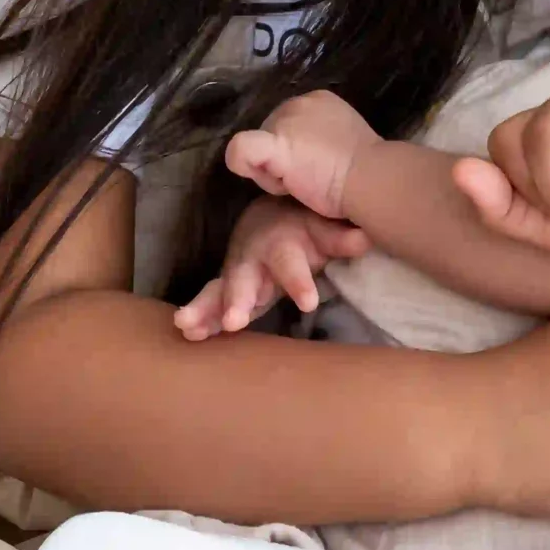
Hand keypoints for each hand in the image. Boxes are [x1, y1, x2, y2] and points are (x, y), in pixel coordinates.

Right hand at [175, 201, 368, 337]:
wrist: (272, 216)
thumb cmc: (303, 226)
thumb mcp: (322, 228)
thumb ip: (340, 237)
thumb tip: (363, 238)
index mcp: (280, 244)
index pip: (290, 263)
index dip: (298, 281)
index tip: (308, 302)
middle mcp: (253, 259)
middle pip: (243, 279)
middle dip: (237, 299)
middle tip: (233, 321)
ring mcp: (237, 275)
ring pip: (218, 291)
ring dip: (205, 309)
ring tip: (186, 326)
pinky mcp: (229, 291)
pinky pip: (211, 303)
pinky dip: (200, 317)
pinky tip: (187, 333)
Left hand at [225, 90, 378, 221]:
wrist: (374, 178)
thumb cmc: (368, 170)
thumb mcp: (345, 143)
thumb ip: (322, 141)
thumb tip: (310, 158)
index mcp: (318, 101)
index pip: (290, 126)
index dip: (298, 151)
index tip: (318, 169)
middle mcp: (298, 103)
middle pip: (272, 135)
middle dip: (283, 162)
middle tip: (311, 182)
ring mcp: (285, 120)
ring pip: (260, 149)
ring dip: (274, 174)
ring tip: (303, 185)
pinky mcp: (274, 143)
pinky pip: (242, 150)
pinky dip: (243, 163)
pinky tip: (265, 178)